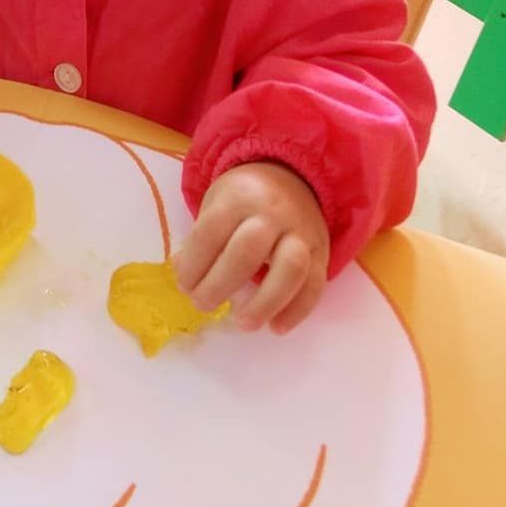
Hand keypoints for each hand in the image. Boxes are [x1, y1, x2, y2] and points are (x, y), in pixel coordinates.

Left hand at [175, 162, 329, 333]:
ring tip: (243, 324)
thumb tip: (184, 279)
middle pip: (248, 251)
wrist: (293, 178)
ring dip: (265, 302)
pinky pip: (315, 284)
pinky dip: (296, 311)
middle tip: (203, 305)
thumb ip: (201, 242)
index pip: (211, 233)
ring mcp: (301, 233)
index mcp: (238, 198)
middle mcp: (273, 213)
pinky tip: (275, 328)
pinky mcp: (322, 253)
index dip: (193, 265)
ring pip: (290, 268)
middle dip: (219, 284)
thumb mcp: (216, 206)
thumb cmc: (244, 201)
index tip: (185, 287)